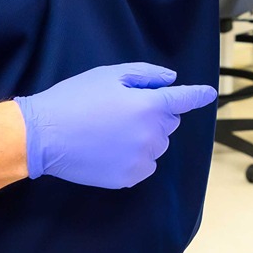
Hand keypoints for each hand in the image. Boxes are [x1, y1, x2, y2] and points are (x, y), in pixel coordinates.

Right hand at [16, 63, 217, 188]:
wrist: (43, 136)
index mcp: (149, 106)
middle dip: (155, 114)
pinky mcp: (130, 177)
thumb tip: (172, 80)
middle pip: (168, 122)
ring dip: (146, 136)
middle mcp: (152, 134)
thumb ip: (146, 75)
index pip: (184, 100)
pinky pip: (145, 164)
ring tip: (112, 130)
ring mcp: (142, 158)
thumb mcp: (108, 75)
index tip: (210, 94)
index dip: (198, 95)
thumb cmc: (74, 99)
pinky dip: (136, 157)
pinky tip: (110, 149)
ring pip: (158, 144)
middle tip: (122, 109)